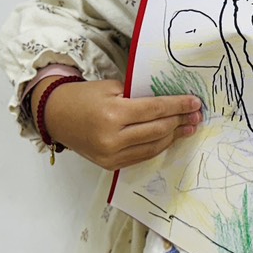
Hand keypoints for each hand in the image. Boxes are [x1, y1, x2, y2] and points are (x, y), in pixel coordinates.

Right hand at [39, 78, 202, 169]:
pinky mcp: (110, 165)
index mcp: (113, 114)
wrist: (55, 116)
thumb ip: (138, 96)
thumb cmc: (83, 97)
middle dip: (180, 121)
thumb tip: (168, 102)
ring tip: (188, 127)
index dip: (178, 106)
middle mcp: (113, 138)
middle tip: (196, 115)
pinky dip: (158, 146)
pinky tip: (169, 138)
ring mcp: (111, 155)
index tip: (194, 102)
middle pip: (158, 130)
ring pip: (153, 147)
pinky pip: (141, 156)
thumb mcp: (111, 87)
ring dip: (174, 137)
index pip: (155, 110)